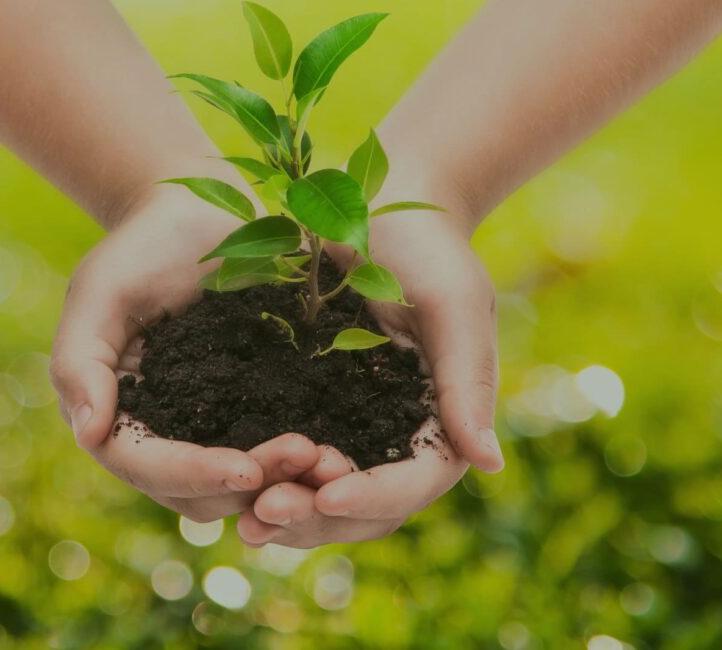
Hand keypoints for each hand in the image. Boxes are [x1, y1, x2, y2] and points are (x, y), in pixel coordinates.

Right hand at [49, 183, 323, 521]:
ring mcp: (209, 430)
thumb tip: (88, 434)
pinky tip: (338, 451)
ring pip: (240, 486)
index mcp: (118, 415)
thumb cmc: (142, 247)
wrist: (197, 218)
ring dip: (283, 483)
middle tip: (306, 458)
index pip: (146, 465)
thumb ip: (81, 360)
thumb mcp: (101, 290)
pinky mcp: (252, 414)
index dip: (192, 474)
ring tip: (329, 461)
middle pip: (197, 492)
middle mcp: (162, 436)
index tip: (245, 470)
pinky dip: (302, 464)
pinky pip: (273, 454)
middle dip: (250, 485)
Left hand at [236, 209, 500, 546]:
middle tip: (267, 511)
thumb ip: (467, 380)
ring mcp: (354, 430)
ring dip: (288, 515)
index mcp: (443, 421)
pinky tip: (229, 484)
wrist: (378, 203)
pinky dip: (265, 482)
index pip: (416, 481)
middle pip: (367, 508)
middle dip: (318, 516)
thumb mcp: (453, 301)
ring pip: (325, 500)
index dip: (374, 495)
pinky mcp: (311, 413)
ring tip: (246, 517)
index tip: (328, 493)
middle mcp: (398, 437)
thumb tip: (491, 466)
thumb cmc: (426, 246)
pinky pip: (290, 466)